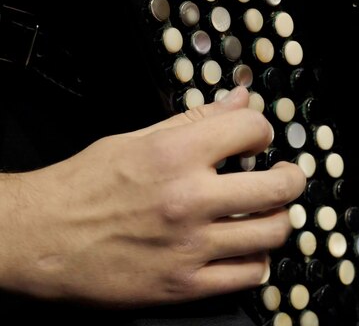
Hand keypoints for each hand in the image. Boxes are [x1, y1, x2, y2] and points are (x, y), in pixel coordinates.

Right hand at [0, 87, 304, 307]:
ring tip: (267, 213)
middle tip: (286, 176)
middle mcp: (188, 199)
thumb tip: (241, 99)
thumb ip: (197, 119)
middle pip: (280, 187)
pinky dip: (258, 260)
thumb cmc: (83, 187)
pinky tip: (246, 248)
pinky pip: (250, 275)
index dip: (263, 128)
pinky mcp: (185, 284)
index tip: (259, 137)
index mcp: (175, 155)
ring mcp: (190, 246)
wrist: (41, 238)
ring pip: (273, 232)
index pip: (253, 128)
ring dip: (279, 219)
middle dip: (292, 176)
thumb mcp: (137, 139)